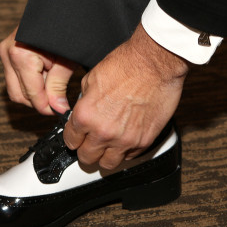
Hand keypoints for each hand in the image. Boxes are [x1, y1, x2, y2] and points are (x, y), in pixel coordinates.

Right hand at [0, 26, 77, 114]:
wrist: (58, 9)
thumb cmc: (66, 31)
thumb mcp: (66, 60)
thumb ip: (59, 85)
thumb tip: (58, 109)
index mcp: (21, 55)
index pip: (31, 94)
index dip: (47, 107)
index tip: (60, 111)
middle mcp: (7, 54)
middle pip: (20, 95)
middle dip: (40, 101)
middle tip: (59, 98)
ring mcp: (4, 53)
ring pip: (15, 90)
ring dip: (34, 92)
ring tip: (53, 81)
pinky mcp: (6, 53)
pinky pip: (15, 79)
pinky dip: (30, 83)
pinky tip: (45, 75)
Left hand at [63, 24, 188, 169]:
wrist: (155, 62)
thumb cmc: (127, 64)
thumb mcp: (92, 79)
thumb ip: (84, 102)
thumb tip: (84, 111)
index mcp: (85, 116)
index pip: (71, 141)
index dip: (73, 138)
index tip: (78, 137)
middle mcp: (103, 132)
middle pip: (87, 158)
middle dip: (86, 151)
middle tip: (91, 144)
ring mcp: (125, 140)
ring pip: (108, 164)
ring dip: (105, 156)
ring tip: (108, 147)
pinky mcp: (145, 141)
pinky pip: (130, 156)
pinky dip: (126, 150)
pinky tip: (126, 138)